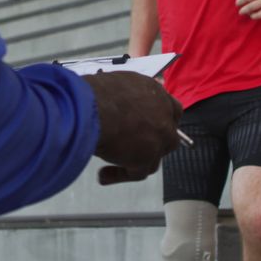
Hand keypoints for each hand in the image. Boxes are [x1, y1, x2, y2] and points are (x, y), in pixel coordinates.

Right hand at [82, 71, 182, 185]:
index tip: (148, 125)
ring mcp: (158, 139)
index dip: (160, 119)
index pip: (170, 108)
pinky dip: (119, 175)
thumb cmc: (94, 92)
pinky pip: (137, 173)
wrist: (90, 107)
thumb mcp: (115, 85)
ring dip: (135, 162)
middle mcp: (162, 115)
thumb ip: (126, 97)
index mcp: (154, 92)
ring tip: (111, 162)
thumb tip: (119, 107)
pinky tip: (104, 175)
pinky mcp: (146, 159)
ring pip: (154, 157)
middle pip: (168, 136)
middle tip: (134, 148)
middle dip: (154, 143)